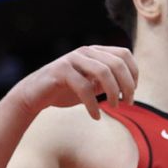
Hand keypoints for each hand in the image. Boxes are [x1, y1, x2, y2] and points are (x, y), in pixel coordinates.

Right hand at [16, 45, 137, 118]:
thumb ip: (107, 83)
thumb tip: (129, 87)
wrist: (34, 96)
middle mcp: (85, 51)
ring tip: (115, 107)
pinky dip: (93, 105)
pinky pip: (84, 87)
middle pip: (117, 63)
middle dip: (127, 85)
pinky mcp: (61, 71)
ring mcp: (72, 59)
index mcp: (95, 52)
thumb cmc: (64, 91)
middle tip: (128, 103)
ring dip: (114, 92)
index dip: (133, 73)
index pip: (124, 54)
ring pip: (103, 71)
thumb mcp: (91, 86)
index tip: (133, 92)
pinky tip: (96, 116)